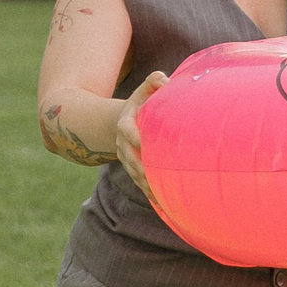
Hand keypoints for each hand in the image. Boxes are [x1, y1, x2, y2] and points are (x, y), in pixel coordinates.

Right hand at [114, 71, 168, 198]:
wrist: (122, 121)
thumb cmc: (141, 104)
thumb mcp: (144, 91)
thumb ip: (153, 82)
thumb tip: (164, 80)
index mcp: (125, 123)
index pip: (127, 131)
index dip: (134, 137)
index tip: (143, 144)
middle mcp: (122, 143)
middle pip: (129, 158)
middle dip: (141, 169)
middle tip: (156, 178)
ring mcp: (125, 158)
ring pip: (135, 174)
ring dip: (147, 186)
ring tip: (163, 199)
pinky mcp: (132, 168)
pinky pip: (140, 183)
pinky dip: (150, 194)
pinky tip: (163, 206)